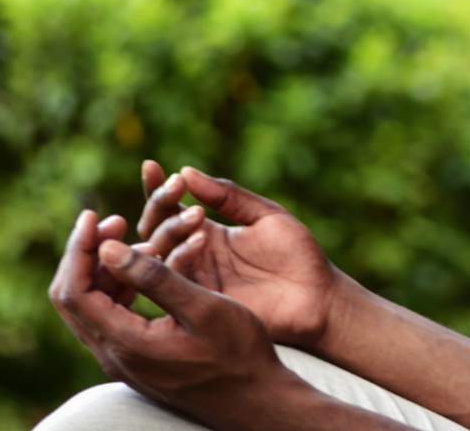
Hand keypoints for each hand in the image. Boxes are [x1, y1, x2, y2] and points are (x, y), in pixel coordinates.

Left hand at [49, 209, 296, 424]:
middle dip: (86, 254)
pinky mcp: (136, 359)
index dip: (79, 249)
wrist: (255, 400)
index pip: (74, 292)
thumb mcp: (203, 309)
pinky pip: (110, 316)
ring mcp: (123, 360)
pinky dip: (119, 286)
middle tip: (115, 221)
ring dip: (105, 269)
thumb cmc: (239, 355)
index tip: (95, 214)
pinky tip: (147, 267)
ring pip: (90, 307)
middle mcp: (115, 356)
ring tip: (141, 241)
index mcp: (126, 344)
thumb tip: (109, 248)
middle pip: (72, 298)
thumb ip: (155, 278)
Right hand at [132, 161, 339, 348]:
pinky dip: (182, 257)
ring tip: (196, 213)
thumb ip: (227, 196)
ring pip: (160, 254)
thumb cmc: (296, 254)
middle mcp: (194, 257)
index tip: (151, 165)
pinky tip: (201, 238)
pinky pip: (178, 280)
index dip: (156, 188)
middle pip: (155, 230)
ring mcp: (196, 281)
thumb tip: (186, 171)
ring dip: (170, 230)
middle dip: (160, 205)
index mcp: (206, 233)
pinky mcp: (202, 303)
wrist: (318, 296)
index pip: (169, 210)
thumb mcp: (264, 215)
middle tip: (176, 187)